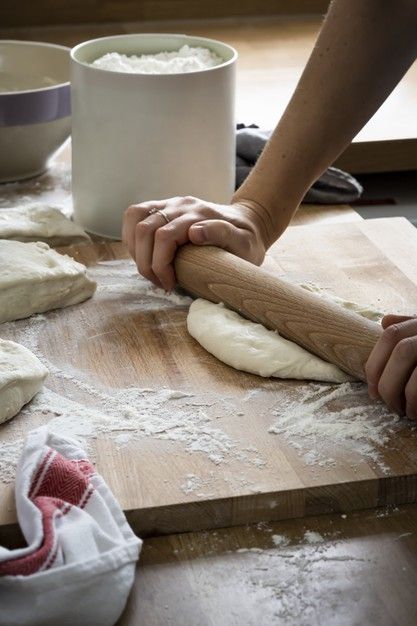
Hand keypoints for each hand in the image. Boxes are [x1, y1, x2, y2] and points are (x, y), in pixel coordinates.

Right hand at [122, 196, 271, 290]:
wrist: (249, 223)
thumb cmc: (246, 241)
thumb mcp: (245, 243)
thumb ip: (222, 234)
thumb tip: (193, 232)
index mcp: (199, 214)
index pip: (164, 237)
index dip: (160, 265)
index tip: (170, 285)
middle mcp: (181, 205)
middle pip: (145, 229)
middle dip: (145, 262)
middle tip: (160, 283)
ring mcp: (170, 204)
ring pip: (135, 218)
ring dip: (134, 249)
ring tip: (150, 270)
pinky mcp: (164, 207)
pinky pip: (136, 215)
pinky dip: (131, 236)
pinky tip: (143, 255)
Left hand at [365, 315, 416, 418]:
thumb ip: (409, 326)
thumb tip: (385, 321)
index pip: (391, 335)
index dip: (376, 362)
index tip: (372, 389)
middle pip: (401, 350)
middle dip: (386, 380)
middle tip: (384, 402)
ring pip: (409, 361)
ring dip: (400, 392)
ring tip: (402, 411)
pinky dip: (415, 401)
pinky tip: (415, 413)